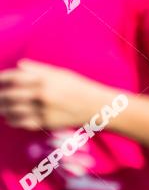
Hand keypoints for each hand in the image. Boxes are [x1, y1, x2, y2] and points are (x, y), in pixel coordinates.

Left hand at [0, 60, 114, 129]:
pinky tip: (9, 118)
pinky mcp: (47, 123)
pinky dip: (13, 121)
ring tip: (0, 108)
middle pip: (10, 95)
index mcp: (44, 79)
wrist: (98, 107)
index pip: (14, 77)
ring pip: (13, 111)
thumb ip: (38, 69)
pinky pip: (23, 123)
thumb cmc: (80, 87)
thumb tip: (19, 66)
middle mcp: (42, 94)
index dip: (0, 79)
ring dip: (3, 109)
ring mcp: (44, 110)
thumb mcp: (61, 73)